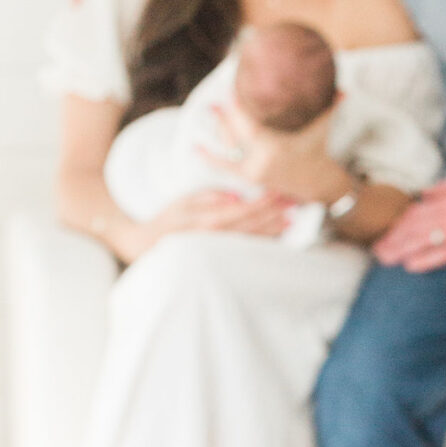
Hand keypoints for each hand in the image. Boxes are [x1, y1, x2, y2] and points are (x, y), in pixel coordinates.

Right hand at [120, 186, 288, 255]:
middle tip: (293, 202)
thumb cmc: (168, 220)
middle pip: (253, 225)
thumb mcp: (184, 201)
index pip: (243, 210)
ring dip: (274, 228)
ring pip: (254, 238)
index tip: (278, 191)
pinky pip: (248, 248)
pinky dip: (264, 240)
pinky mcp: (223, 255)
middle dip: (274, 213)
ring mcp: (222, 249)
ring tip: (291, 218)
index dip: (263, 201)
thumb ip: (209, 197)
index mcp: (209, 222)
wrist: (152, 247)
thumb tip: (234, 196)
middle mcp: (219, 238)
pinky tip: (278, 234)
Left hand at [203, 97, 344, 206]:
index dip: (237, 106)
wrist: (317, 184)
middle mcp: (261, 160)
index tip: (231, 88)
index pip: (249, 123)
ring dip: (219, 128)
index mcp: (275, 146)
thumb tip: (342, 87)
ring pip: (229, 146)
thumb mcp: (323, 128)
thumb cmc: (318, 151)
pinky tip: (195, 147)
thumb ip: (331, 107)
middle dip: (225, 115)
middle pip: (235, 133)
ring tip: (210, 111)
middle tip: (215, 99)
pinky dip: (210, 157)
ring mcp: (253, 170)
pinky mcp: (249, 177)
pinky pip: (226, 166)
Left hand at [372, 176, 445, 271]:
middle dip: (392, 239)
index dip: (399, 224)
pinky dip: (423, 260)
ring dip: (400, 250)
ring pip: (420, 241)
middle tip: (377, 250)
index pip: (415, 212)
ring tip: (386, 259)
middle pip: (411, 228)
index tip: (387, 233)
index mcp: (445, 199)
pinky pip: (439, 255)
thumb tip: (425, 192)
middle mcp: (445, 215)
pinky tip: (409, 266)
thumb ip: (445, 187)